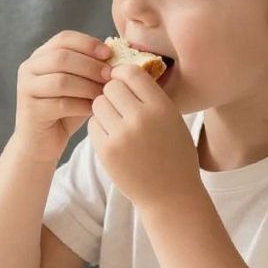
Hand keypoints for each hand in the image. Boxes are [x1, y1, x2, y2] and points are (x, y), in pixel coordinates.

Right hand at [14, 32, 110, 165]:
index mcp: (40, 56)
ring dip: (88, 86)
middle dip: (90, 65)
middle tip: (110, 76)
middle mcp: (29, 68)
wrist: (41, 143)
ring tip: (105, 94)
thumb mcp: (79, 84)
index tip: (109, 54)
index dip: (88, 43)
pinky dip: (82, 105)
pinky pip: (61, 104)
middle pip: (61, 57)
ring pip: (61, 81)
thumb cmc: (65, 111)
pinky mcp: (31, 110)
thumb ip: (91, 67)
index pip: (64, 38)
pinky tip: (95, 110)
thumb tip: (118, 51)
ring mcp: (27, 89)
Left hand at [88, 65, 198, 210]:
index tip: (121, 80)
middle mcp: (141, 118)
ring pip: (98, 104)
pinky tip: (112, 136)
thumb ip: (151, 97)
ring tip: (116, 121)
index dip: (123, 74)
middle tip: (119, 105)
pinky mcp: (106, 151)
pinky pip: (93, 125)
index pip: (132, 73)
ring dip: (104, 109)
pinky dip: (99, 127)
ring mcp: (122, 135)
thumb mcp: (173, 119)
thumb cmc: (174, 154)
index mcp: (161, 107)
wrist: (171, 195)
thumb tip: (123, 72)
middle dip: (112, 93)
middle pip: (111, 87)